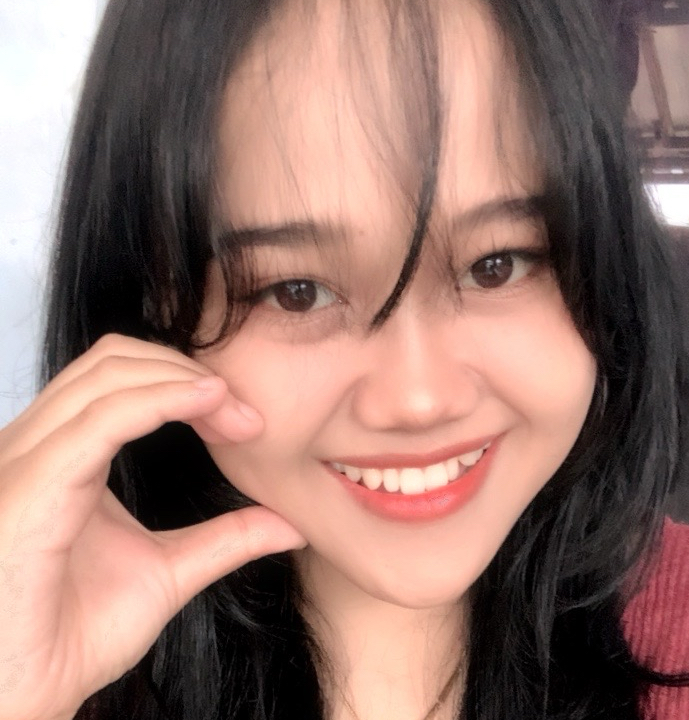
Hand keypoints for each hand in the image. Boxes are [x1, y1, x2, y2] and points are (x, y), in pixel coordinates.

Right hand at [0, 334, 306, 719]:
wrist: (31, 698)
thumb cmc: (77, 635)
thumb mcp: (171, 571)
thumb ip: (227, 538)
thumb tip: (292, 524)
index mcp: (63, 457)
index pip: (121, 378)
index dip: (186, 381)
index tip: (245, 418)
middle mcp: (35, 446)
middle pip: (115, 360)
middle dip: (188, 372)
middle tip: (245, 414)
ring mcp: (25, 463)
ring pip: (108, 375)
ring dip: (183, 380)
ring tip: (236, 413)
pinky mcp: (28, 490)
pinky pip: (100, 420)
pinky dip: (160, 400)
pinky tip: (207, 404)